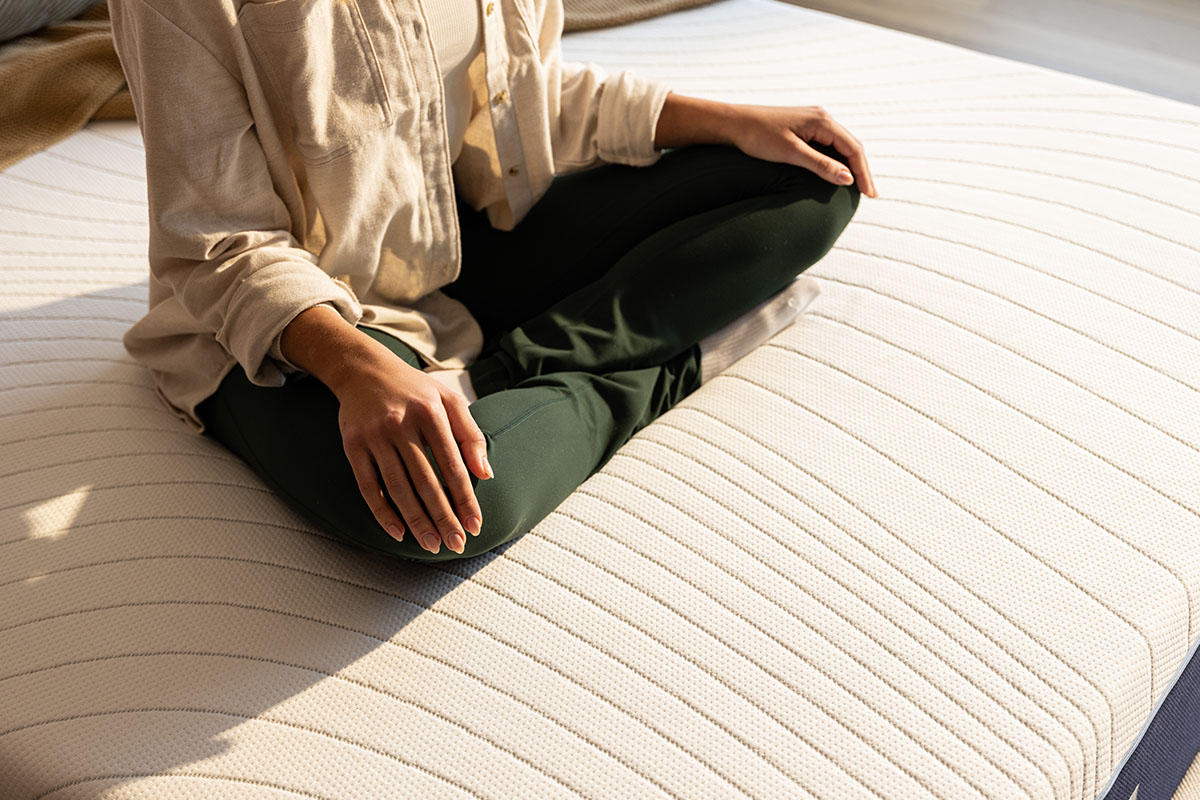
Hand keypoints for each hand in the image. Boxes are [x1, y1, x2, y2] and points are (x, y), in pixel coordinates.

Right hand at [333, 348, 492, 554]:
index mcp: (430, 412)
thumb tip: (486, 473)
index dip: (464, 498)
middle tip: (456, 544)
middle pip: (426, 481)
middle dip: (443, 517)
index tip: (475, 525)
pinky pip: (368, 486)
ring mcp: (374, 436)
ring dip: (416, 521)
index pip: (452, 465)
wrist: (363, 369)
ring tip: (432, 544)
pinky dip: (383, 513)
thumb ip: (471, 434)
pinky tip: (399, 532)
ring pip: (398, 488)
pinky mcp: (353, 445)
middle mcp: (401, 424)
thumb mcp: (449, 400)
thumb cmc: (415, 389)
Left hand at [728, 104, 877, 197]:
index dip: (863, 172)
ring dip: (850, 164)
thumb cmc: (758, 136)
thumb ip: (820, 165)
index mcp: (822, 121)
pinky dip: (837, 159)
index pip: (853, 148)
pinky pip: (828, 143)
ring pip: (840, 144)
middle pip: (851, 145)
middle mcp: (821, 117)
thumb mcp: (791, 153)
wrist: (733, 123)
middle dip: (861, 170)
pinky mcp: (803, 127)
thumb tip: (847, 178)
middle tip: (868, 194)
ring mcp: (813, 121)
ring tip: (857, 186)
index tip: (869, 194)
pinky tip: (837, 172)